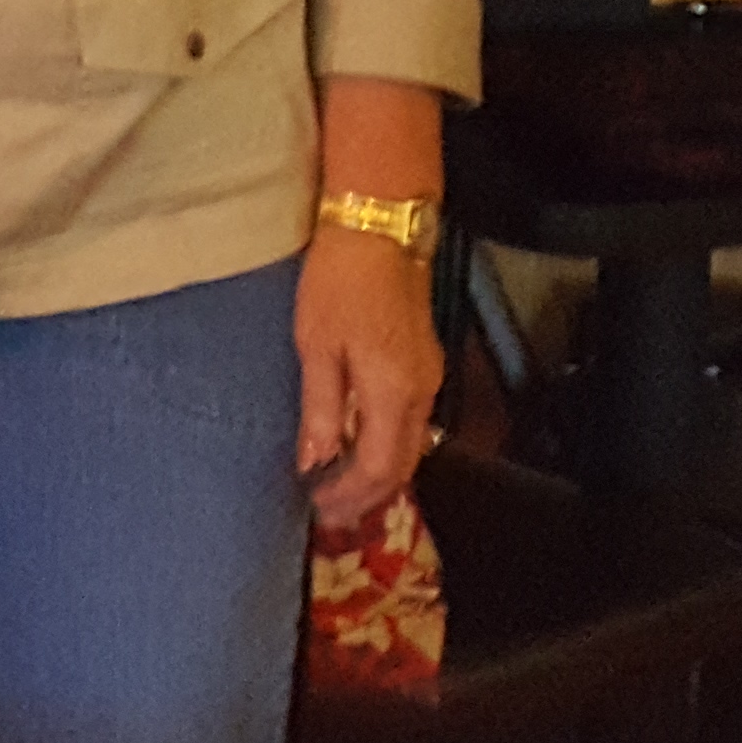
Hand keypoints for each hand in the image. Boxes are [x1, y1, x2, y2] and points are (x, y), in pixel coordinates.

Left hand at [296, 218, 443, 530]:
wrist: (379, 230)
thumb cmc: (339, 283)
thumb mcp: (317, 347)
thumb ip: (321, 409)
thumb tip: (314, 461)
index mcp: (393, 393)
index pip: (380, 468)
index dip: (352, 495)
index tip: (321, 509)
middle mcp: (421, 393)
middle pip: (403, 464)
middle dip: (369, 495)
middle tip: (332, 512)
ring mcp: (427, 378)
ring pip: (411, 445)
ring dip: (379, 473)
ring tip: (341, 487)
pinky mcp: (423, 362)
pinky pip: (410, 422)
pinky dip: (386, 445)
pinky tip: (358, 445)